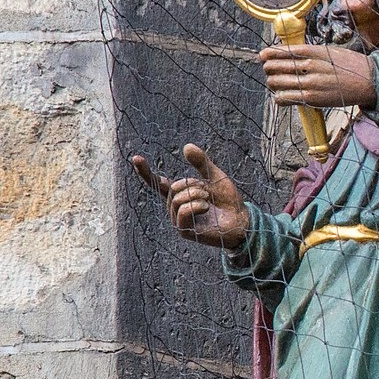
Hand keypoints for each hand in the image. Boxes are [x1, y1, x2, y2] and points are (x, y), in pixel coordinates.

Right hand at [130, 144, 249, 249]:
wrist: (242, 221)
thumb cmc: (228, 201)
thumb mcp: (215, 177)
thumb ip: (201, 163)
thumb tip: (186, 146)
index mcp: (180, 195)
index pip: (158, 182)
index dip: (145, 171)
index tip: (136, 157)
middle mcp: (176, 208)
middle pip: (173, 189)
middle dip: (193, 185)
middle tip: (208, 192)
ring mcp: (179, 221)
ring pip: (177, 200)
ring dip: (197, 195)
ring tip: (209, 200)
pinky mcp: (184, 231)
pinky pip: (182, 211)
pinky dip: (197, 206)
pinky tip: (207, 209)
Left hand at [257, 44, 378, 108]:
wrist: (370, 81)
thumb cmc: (351, 66)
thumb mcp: (329, 51)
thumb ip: (309, 52)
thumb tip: (289, 54)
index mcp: (314, 51)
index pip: (282, 51)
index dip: (268, 53)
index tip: (263, 56)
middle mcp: (311, 65)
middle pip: (274, 66)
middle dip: (268, 69)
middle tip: (271, 71)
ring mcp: (311, 83)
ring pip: (276, 82)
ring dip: (272, 83)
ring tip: (276, 83)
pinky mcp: (312, 99)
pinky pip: (284, 98)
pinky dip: (280, 97)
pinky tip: (284, 95)